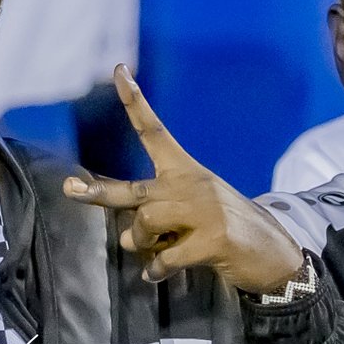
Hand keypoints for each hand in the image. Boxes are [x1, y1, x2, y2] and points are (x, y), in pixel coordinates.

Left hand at [61, 67, 306, 292]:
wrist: (275, 253)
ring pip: (145, 224)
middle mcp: (192, 184)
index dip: (134, 102)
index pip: (155, 131)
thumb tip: (124, 239)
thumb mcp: (189, 217)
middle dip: (99, 193)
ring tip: (158, 251)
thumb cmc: (225, 231)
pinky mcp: (214, 239)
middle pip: (135, 191)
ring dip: (143, 244)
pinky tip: (161, 273)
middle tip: (69, 189)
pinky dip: (158, 269)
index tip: (119, 70)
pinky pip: (165, 257)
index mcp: (185, 171)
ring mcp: (205, 210)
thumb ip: (153, 222)